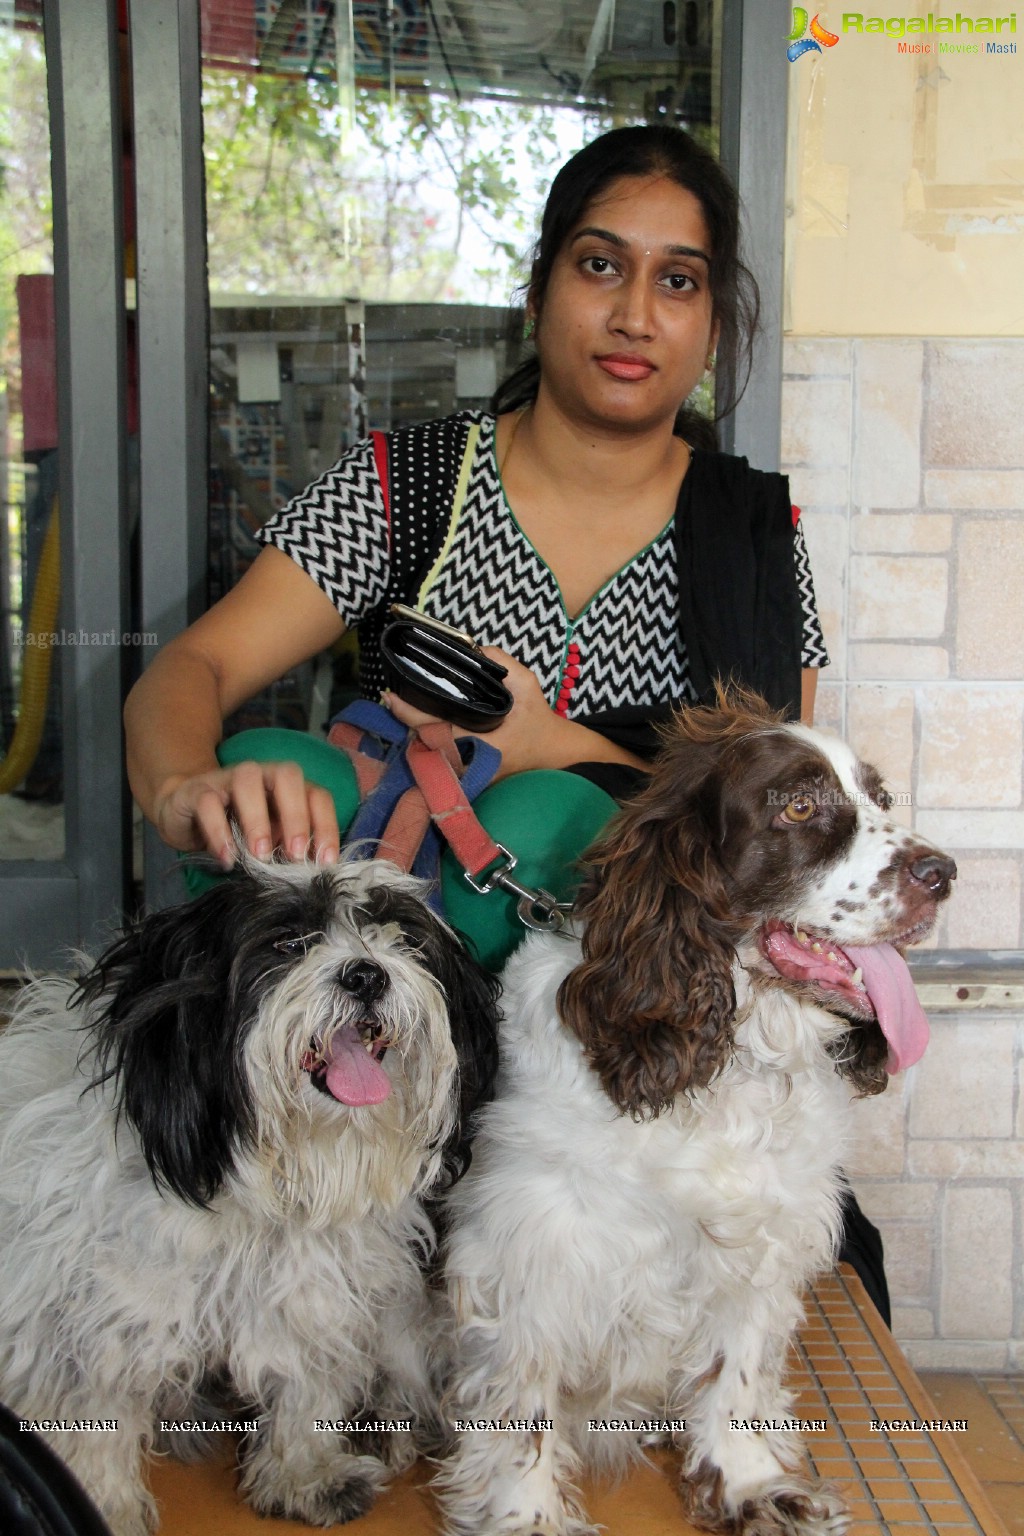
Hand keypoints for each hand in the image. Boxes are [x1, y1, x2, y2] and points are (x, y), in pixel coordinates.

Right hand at [153, 760, 339, 868]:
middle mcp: (262, 775)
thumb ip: (289, 848)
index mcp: (287, 787)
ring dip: (258, 819)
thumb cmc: (238, 829)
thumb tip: (313, 870)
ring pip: (248, 779)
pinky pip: (208, 802)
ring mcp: (228, 779)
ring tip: (260, 855)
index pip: (316, 795)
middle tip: (296, 855)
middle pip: (287, 776)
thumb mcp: (270, 840)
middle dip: (296, 815)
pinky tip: (227, 858)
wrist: (186, 815)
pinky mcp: (197, 791)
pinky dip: (219, 832)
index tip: (325, 861)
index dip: (326, 825)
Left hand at [385, 648, 578, 778]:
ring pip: (428, 748)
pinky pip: (437, 751)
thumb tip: (474, 649)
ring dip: (413, 726)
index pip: (433, 729)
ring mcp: (463, 769)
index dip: (408, 713)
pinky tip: (418, 716)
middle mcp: (466, 761)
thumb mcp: (526, 684)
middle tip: (391, 695)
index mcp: (479, 744)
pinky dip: (426, 734)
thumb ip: (502, 663)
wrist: (552, 751)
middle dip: (405, 718)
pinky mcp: (463, 769)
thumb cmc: (538, 721)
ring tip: (399, 702)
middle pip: (423, 740)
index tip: (391, 696)